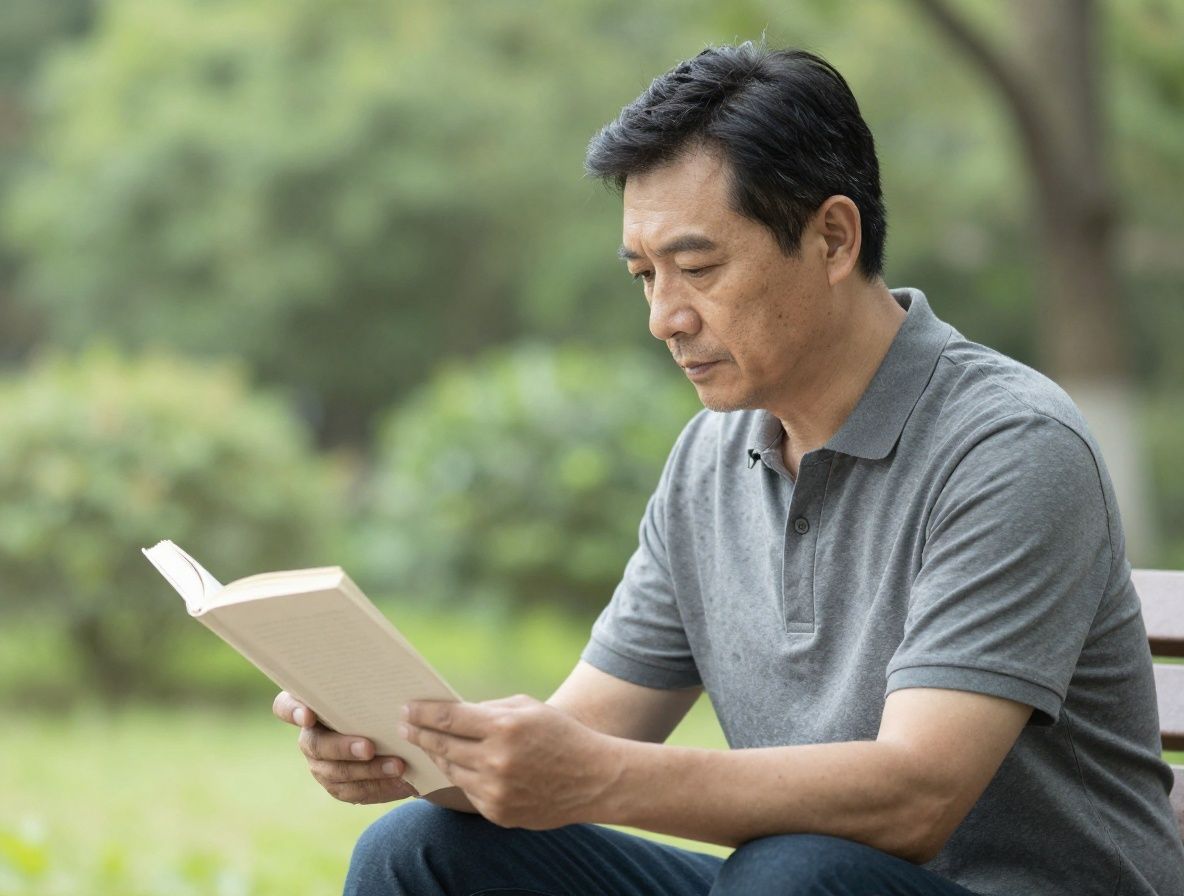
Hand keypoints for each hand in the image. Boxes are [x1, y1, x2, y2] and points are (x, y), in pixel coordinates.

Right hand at [272, 691, 416, 804]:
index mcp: (312, 705)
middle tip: (369, 748)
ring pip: (336, 772)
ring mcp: (321, 764)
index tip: (309, 716)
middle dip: (343, 747)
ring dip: (369, 769)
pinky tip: (398, 778)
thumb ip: (369, 688)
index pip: (285, 706)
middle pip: (316, 745)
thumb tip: (387, 681)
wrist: (399, 736)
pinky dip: (377, 784)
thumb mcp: (376, 692)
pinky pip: (352, 790)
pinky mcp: (337, 786)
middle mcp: (310, 736)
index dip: (292, 711)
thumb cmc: (382, 703)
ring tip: (398, 765)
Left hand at [401, 694, 621, 828]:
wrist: (594, 778)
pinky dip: (462, 777)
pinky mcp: (498, 813)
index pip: (448, 718)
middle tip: (404, 727)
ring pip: (450, 771)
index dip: (422, 713)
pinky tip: (458, 766)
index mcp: (504, 727)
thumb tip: (450, 714)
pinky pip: (468, 791)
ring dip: (438, 757)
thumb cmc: (560, 734)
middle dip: (419, 734)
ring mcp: (496, 791)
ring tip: (430, 745)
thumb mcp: (527, 708)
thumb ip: (488, 710)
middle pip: (442, 746)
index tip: (406, 709)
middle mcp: (496, 761)